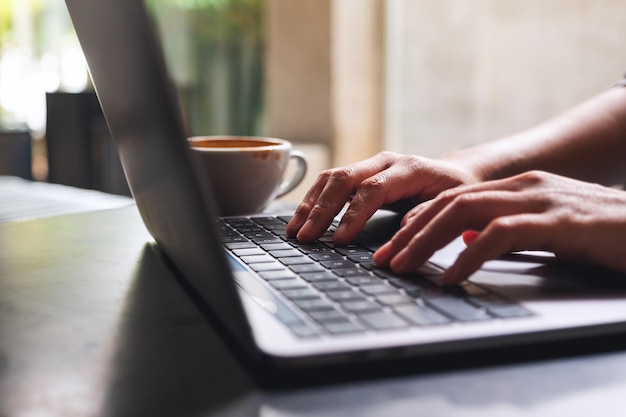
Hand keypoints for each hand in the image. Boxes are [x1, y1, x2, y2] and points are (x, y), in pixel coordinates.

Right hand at [286, 151, 478, 243]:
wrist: (456, 173)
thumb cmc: (455, 192)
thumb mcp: (451, 204)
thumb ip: (427, 214)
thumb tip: (404, 230)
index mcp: (408, 168)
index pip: (372, 189)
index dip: (353, 215)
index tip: (338, 240)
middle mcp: (384, 162)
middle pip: (344, 179)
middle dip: (321, 209)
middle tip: (305, 236)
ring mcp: (369, 165)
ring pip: (331, 178)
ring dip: (310, 205)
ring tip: (294, 231)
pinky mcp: (360, 174)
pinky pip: (330, 183)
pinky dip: (313, 201)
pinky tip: (302, 219)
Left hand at [374, 170, 625, 283]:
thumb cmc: (601, 234)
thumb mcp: (544, 229)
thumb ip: (505, 231)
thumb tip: (468, 242)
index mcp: (516, 187)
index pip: (452, 199)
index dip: (417, 222)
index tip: (392, 246)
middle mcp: (522, 187)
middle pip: (449, 203)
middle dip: (409, 231)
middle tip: (383, 258)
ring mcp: (540, 200)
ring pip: (464, 212)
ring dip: (426, 240)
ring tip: (402, 266)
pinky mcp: (558, 221)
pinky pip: (500, 235)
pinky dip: (469, 256)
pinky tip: (450, 276)